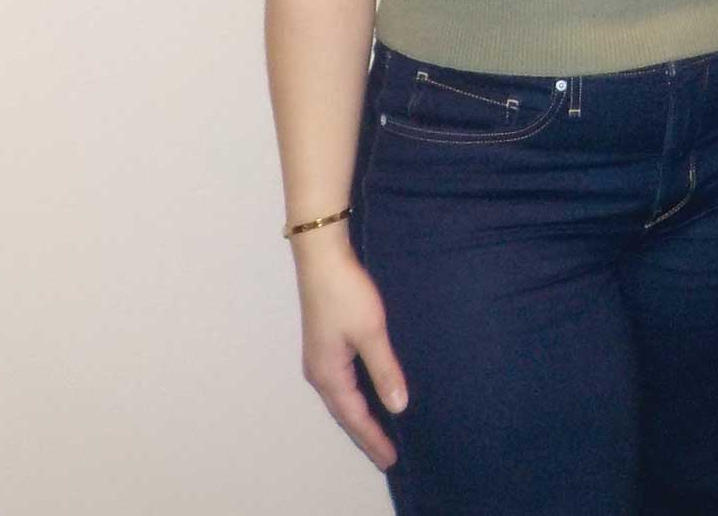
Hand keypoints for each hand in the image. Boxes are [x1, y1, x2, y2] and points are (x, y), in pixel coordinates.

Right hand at [292, 233, 407, 469]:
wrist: (322, 258)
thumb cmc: (347, 294)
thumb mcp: (371, 332)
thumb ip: (385, 370)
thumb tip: (398, 407)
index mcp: (328, 374)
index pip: (354, 417)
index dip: (373, 438)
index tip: (391, 459)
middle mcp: (319, 372)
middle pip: (344, 414)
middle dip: (365, 435)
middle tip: (387, 455)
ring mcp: (320, 359)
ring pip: (341, 400)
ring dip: (359, 418)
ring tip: (378, 435)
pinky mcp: (325, 346)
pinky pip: (341, 385)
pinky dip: (355, 399)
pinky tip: (367, 397)